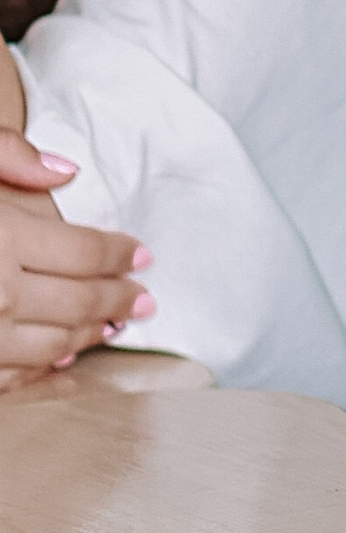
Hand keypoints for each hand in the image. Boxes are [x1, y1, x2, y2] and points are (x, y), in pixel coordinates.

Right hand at [0, 134, 150, 389]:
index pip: (83, 251)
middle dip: (119, 298)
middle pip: (80, 301)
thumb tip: (66, 169)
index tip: (141, 253)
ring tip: (112, 324)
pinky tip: (62, 359)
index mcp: (1, 236)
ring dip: (91, 334)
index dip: (119, 253)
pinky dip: (45, 370)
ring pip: (55, 344)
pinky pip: (16, 378)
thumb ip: (8, 155)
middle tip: (144, 298)